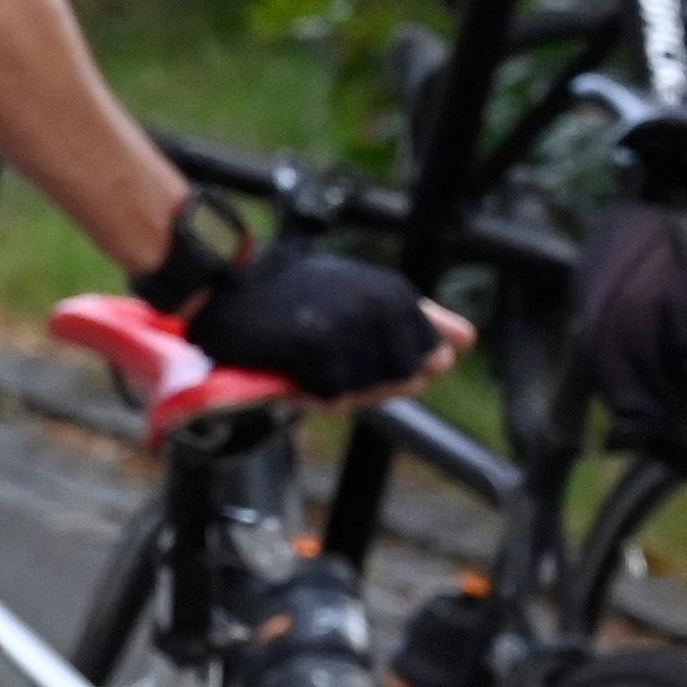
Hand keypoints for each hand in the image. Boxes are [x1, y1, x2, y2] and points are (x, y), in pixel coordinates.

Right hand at [183, 239, 472, 405]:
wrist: (220, 290)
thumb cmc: (286, 293)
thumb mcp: (356, 293)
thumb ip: (414, 318)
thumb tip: (466, 340)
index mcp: (393, 293)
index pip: (430, 355)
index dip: (392, 363)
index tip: (354, 345)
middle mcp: (378, 307)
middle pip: (404, 378)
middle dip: (367, 379)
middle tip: (325, 353)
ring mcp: (348, 328)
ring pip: (368, 391)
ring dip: (336, 386)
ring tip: (305, 357)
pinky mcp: (317, 348)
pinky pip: (333, 396)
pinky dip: (311, 390)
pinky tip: (291, 366)